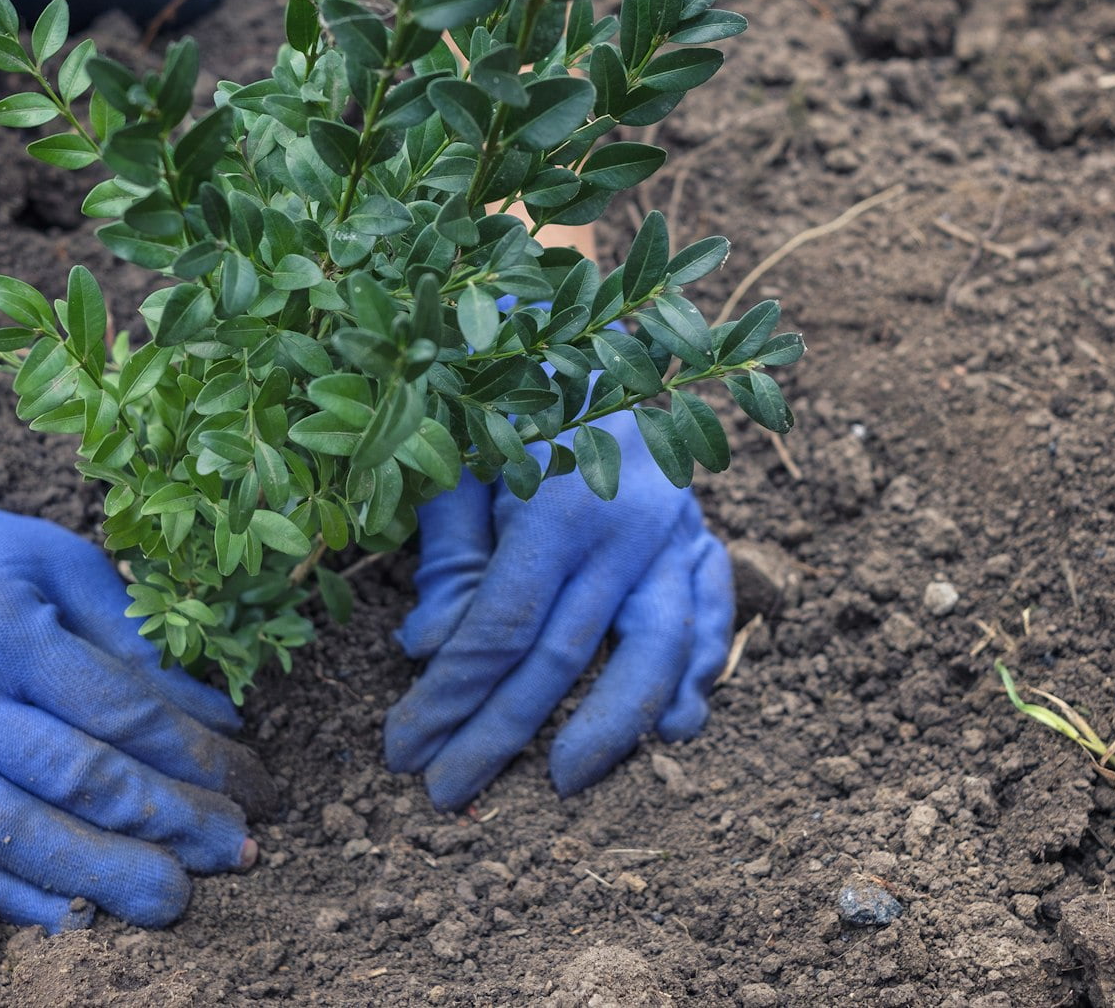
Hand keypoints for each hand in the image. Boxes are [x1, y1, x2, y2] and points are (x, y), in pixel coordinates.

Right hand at [0, 459, 274, 929]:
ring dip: (95, 873)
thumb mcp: (68, 568)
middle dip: (165, 823)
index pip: (119, 711)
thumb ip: (139, 646)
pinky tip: (74, 918)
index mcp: (5, 628)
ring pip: (5, 829)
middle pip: (70, 777)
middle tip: (236, 852)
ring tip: (170, 899)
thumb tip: (221, 723)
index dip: (196, 757)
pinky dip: (6, 896)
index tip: (256, 789)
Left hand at [383, 408, 733, 809]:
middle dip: (499, 733)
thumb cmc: (503, 385)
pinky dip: (698, 670)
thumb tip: (428, 648)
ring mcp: (674, 530)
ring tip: (567, 780)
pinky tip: (677, 727)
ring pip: (655, 649)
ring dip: (611, 724)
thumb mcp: (456, 454)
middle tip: (448, 792)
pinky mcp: (700, 530)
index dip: (448, 697)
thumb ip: (448, 552)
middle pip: (562, 657)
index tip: (403, 750)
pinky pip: (711, 611)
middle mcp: (626, 524)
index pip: (499, 629)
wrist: (587, 321)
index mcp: (557, 500)